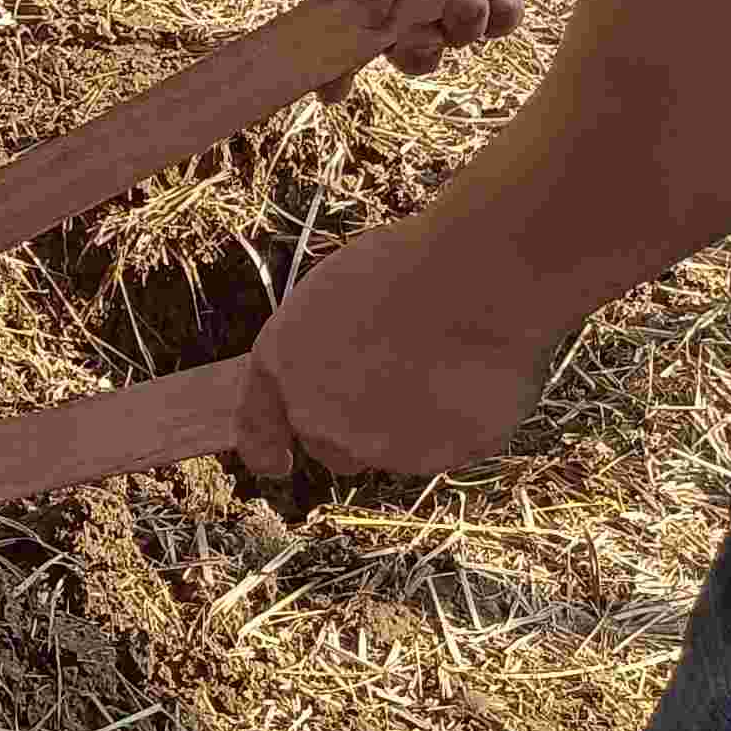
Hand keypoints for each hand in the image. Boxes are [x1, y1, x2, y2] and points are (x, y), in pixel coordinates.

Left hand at [235, 218, 552, 480]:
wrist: (473, 286)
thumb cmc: (405, 269)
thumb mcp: (335, 295)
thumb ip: (323, 347)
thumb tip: (343, 365)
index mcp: (282, 363)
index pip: (256, 424)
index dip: (266, 444)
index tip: (278, 459)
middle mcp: (316, 417)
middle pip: (328, 445)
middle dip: (354, 426)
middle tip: (396, 380)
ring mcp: (373, 446)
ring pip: (388, 451)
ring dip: (408, 425)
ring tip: (443, 368)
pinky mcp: (431, 461)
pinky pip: (443, 448)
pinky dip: (456, 426)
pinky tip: (472, 382)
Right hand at [320, 0, 607, 82]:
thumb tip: (369, 19)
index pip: (329, 9)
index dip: (326, 50)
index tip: (329, 91)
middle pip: (388, 39)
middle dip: (407, 50)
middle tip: (423, 38)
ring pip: (442, 38)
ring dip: (456, 31)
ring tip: (471, 1)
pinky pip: (490, 25)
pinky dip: (496, 20)